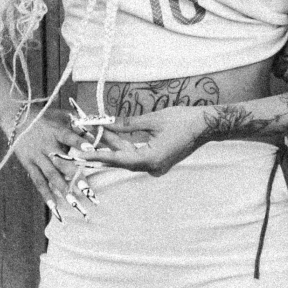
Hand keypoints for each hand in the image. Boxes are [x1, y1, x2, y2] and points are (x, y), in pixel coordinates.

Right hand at [5, 107, 101, 211]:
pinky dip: (46, 195)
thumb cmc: (46, 117)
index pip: (68, 136)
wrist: (17, 119)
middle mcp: (46, 145)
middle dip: (75, 177)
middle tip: (88, 191)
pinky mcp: (29, 165)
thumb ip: (78, 122)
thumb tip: (98, 129)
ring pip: (51, 175)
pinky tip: (55, 208)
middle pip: (62, 162)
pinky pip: (38, 181)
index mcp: (56, 131)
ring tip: (75, 204)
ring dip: (63, 190)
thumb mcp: (61, 115)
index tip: (91, 150)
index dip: (79, 143)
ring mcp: (36, 156)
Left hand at [90, 105, 211, 176]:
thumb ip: (127, 124)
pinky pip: (136, 155)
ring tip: (94, 133)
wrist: (207, 126)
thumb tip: (106, 123)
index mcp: (151, 159)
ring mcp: (156, 166)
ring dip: (113, 145)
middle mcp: (152, 167)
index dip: (97, 155)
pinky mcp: (158, 161)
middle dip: (103, 147)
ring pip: (127, 156)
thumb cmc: (183, 120)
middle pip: (121, 159)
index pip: (118, 159)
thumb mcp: (152, 120)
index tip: (80, 154)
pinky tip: (112, 135)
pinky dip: (125, 146)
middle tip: (83, 138)